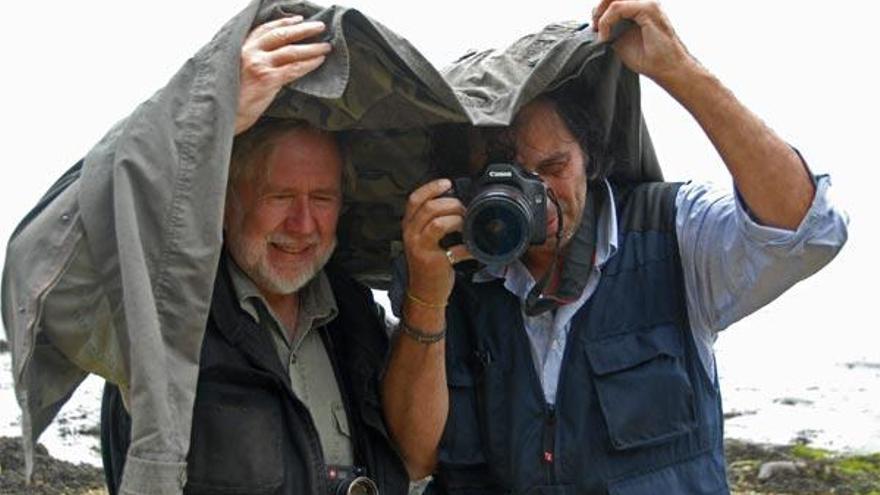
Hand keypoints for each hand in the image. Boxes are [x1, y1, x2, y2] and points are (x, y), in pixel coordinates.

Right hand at [235, 16, 331, 134]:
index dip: (283, 22)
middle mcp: (249, 52)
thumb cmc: (231, 99)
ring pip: (291, 51)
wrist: (222, 115)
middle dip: (303, 29)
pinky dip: (309, 64)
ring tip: (326, 46)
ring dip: (312, 47)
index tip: (298, 19)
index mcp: (241, 48)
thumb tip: (279, 62)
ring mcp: (258, 64)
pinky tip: (319, 61)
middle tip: (319, 26)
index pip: (265, 29)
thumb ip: (255, 63)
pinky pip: (294, 68)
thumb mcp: (239, 73)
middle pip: (282, 35)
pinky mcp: (267, 79)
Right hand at [402, 179, 470, 307]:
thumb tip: (457, 203)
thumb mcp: (425, 239)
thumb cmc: (429, 264)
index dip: (431, 188)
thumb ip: (434, 221)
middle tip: (463, 209)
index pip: (415, 199)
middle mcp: (411, 234)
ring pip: (437, 221)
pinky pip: (451, 246)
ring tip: (465, 224)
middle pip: (428, 207)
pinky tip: (471, 248)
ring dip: (456, 219)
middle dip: (451, 203)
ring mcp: (419, 246)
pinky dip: (465, 245)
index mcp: (409, 226)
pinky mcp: (431, 259)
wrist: (425, 292)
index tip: (447, 183)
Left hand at [592, 0, 694, 83]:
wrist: (666, 68)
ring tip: (600, 31)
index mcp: (639, 7)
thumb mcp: (621, 39)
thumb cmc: (649, 57)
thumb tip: (595, 26)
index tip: (594, 29)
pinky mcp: (648, 9)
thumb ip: (611, 27)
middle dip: (598, 9)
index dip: (599, 10)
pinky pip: (618, 7)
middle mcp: (644, 2)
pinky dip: (607, 21)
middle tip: (595, 27)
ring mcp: (647, 3)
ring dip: (601, 14)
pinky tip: (606, 36)